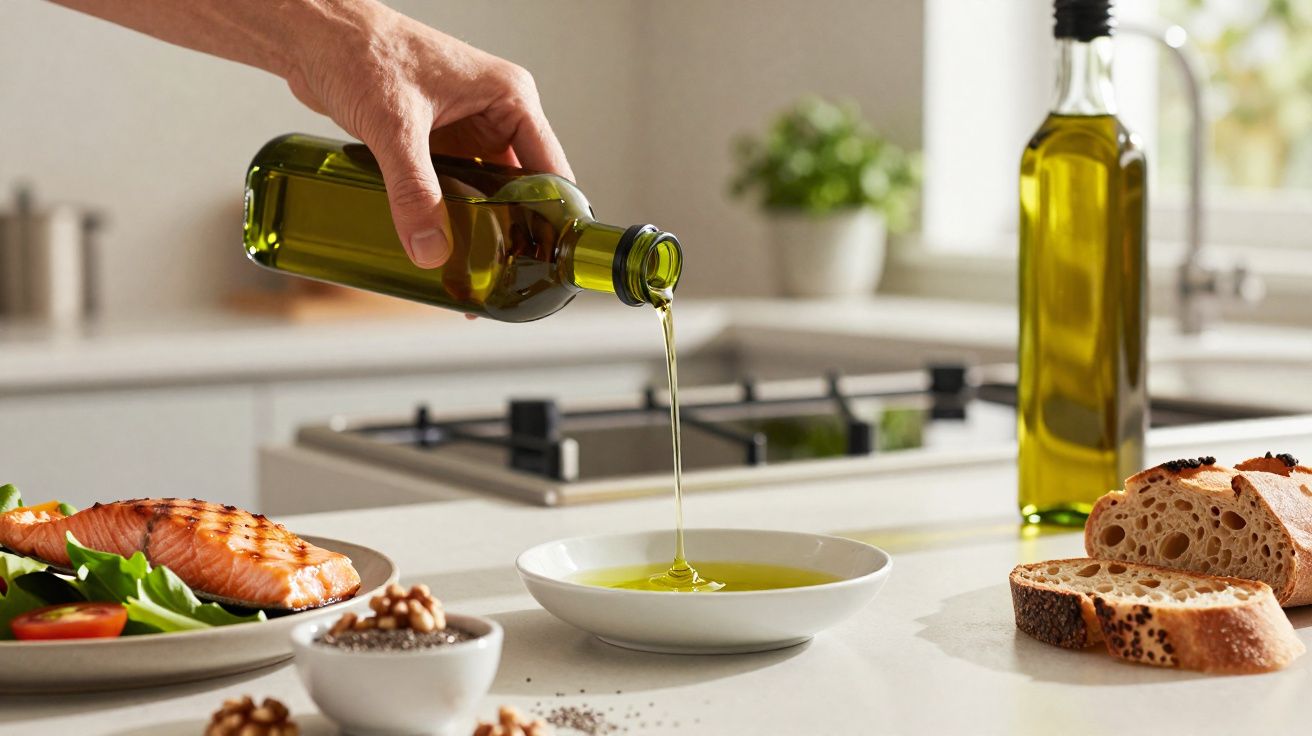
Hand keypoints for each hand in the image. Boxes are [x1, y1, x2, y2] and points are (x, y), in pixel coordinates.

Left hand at [284, 1, 572, 267]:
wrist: (311, 35)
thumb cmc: (359, 49)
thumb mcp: (394, 126)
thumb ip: (414, 190)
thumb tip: (431, 248)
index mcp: (509, 97)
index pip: (551, 170)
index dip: (552, 218)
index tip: (543, 260)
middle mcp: (495, 113)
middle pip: (523, 187)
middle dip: (513, 231)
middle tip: (503, 275)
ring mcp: (466, 128)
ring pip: (488, 192)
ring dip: (481, 226)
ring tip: (475, 270)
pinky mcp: (436, 142)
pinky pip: (456, 189)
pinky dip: (452, 215)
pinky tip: (444, 244)